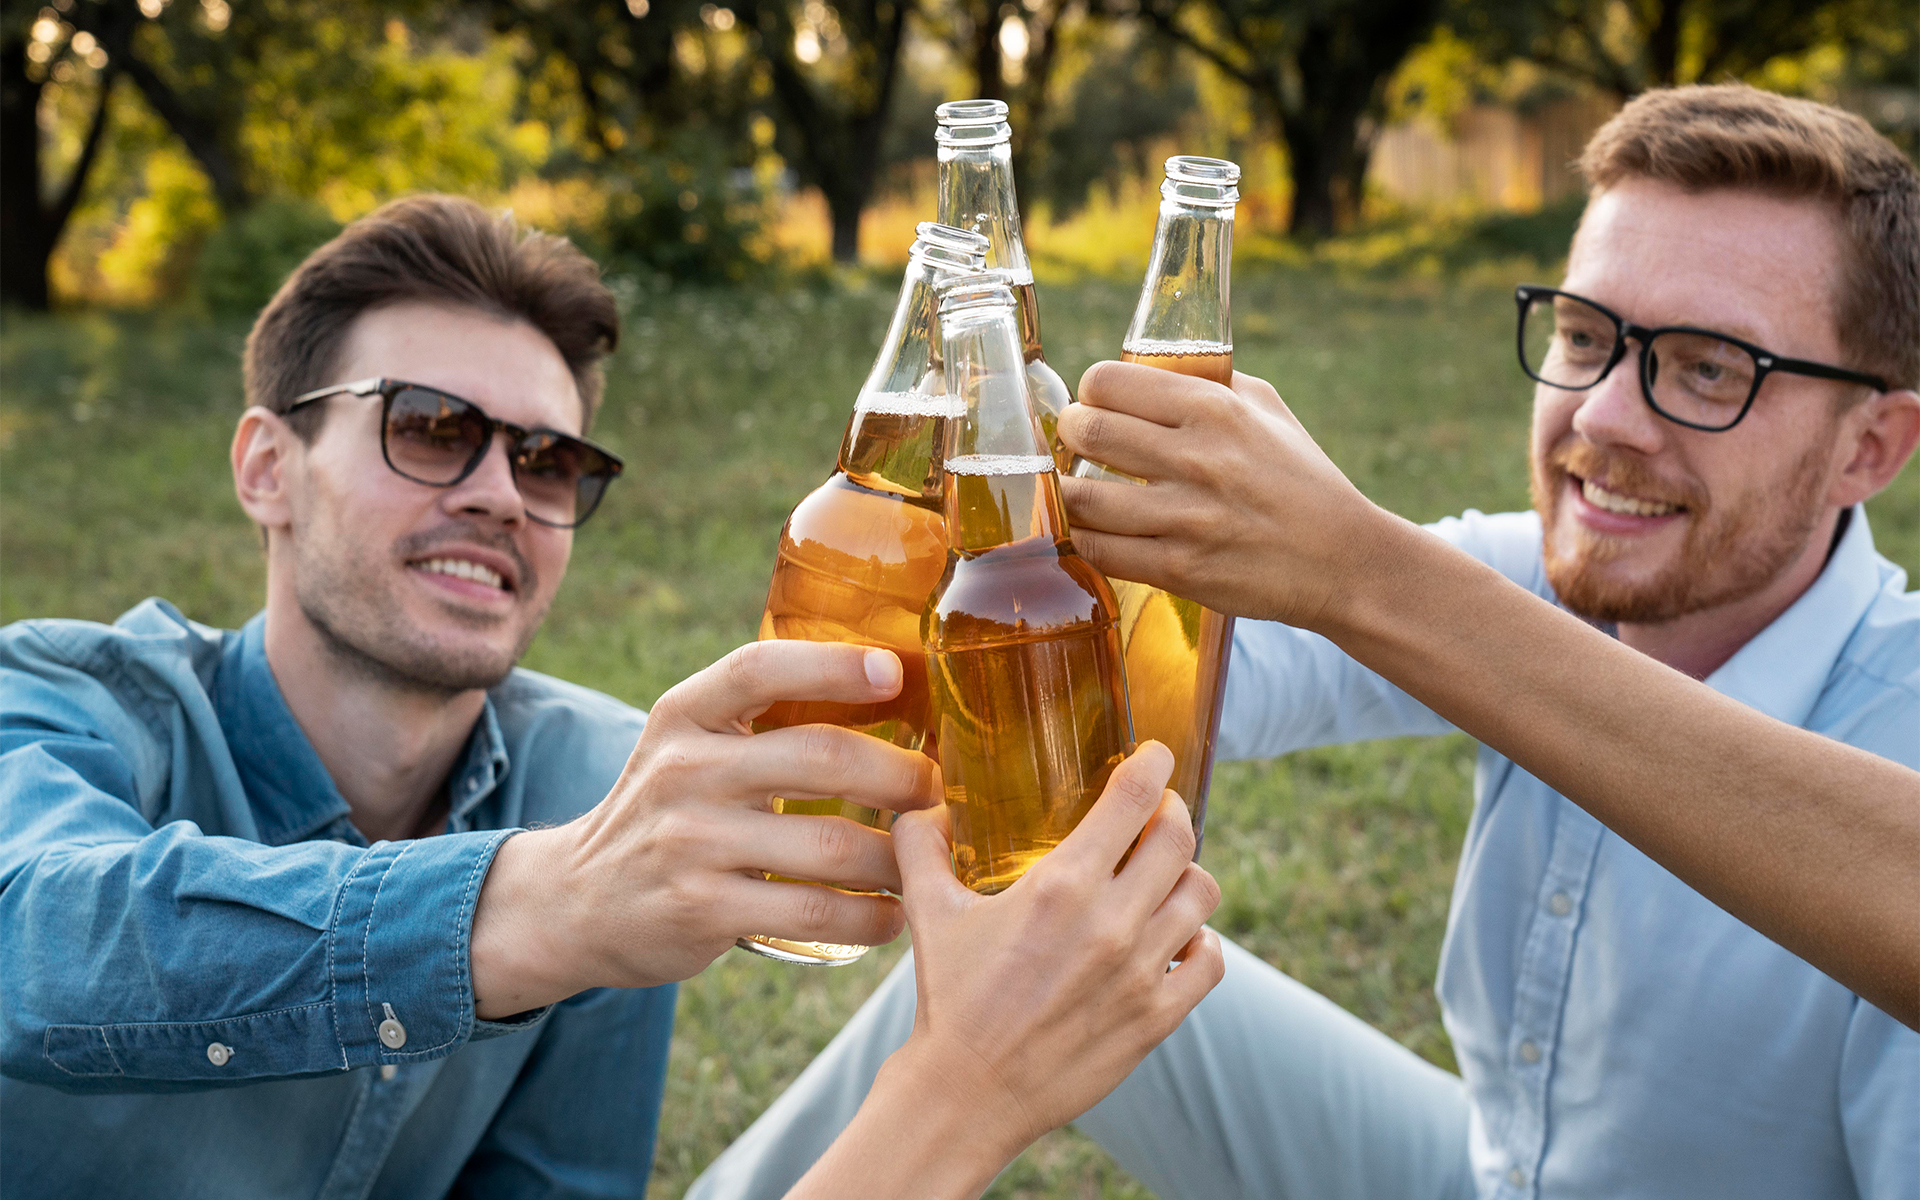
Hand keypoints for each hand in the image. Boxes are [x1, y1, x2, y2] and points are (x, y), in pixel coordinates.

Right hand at [471, 641, 941, 1016]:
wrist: (576, 900)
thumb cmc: (668, 811)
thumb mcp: (690, 745)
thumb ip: (762, 718)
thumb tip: (890, 687)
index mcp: (684, 715)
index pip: (759, 668)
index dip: (832, 665)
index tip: (894, 673)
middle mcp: (683, 770)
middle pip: (818, 757)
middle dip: (899, 775)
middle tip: (937, 790)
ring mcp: (690, 843)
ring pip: (830, 844)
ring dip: (898, 857)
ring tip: (929, 859)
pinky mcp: (702, 910)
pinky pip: (814, 912)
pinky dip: (870, 917)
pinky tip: (893, 915)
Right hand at [801, 742, 1222, 1195]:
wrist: (967, 1093)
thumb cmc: (948, 998)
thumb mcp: (928, 911)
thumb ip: (922, 845)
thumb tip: (918, 803)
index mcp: (1060, 886)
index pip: (1133, 798)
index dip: (1153, 765)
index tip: (1155, 756)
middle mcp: (1110, 922)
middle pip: (1179, 837)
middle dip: (1172, 813)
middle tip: (1157, 813)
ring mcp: (1140, 972)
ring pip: (1201, 894)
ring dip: (1186, 875)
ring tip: (1162, 878)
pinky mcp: (1157, 1018)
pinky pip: (1210, 961)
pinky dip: (1200, 941)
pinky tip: (1174, 939)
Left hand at [1057, 360, 1392, 630]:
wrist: (1344, 560)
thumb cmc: (1302, 480)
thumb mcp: (1267, 410)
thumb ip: (1208, 385)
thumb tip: (1148, 371)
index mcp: (1214, 409)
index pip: (1108, 381)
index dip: (1090, 391)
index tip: (1093, 403)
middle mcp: (1196, 459)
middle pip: (1087, 430)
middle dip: (1070, 435)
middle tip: (1077, 443)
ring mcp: (1185, 518)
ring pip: (1081, 498)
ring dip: (1069, 493)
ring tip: (1079, 490)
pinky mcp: (1179, 569)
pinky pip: (1100, 551)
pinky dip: (1084, 539)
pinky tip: (1092, 531)